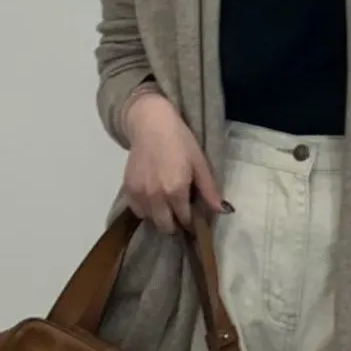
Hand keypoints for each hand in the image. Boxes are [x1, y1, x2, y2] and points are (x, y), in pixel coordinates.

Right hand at [122, 91, 222, 234]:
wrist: (150, 124)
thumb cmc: (180, 141)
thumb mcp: (199, 163)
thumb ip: (209, 190)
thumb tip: (222, 211)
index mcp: (176, 190)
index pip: (184, 219)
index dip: (191, 220)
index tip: (193, 216)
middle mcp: (156, 195)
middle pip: (166, 226)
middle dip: (175, 224)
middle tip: (179, 213)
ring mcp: (140, 193)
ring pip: (150, 220)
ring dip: (159, 216)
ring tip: (166, 205)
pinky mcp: (128, 188)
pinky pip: (137, 210)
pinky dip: (145, 209)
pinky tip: (152, 199)